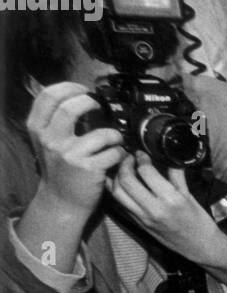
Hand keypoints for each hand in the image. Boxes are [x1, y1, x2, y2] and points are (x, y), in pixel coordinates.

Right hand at [26, 82, 124, 215]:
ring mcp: (69, 154)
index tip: (83, 90)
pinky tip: (118, 156)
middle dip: (90, 102)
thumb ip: (54, 121)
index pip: (49, 96)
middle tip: (99, 107)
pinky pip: (113, 152)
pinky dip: (120, 152)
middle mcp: (50, 139)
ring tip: (115, 138)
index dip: (69, 88)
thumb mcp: (46, 141)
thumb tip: (76, 97)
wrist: (62, 201)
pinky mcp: (88, 168)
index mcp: (37, 128)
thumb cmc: (59, 170)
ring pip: (100, 133)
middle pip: (70, 107)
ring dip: (114, 134)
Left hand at [108, 153, 213, 259]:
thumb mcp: (190, 196)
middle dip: (124, 164)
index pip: (146, 172)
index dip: (141, 158)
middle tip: (129, 158)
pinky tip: (122, 184)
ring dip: (116, 177)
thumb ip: (176, 176)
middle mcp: (154, 209)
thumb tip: (169, 159)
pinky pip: (121, 204)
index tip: (142, 153)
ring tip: (123, 170)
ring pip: (118, 192)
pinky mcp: (140, 224)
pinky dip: (117, 191)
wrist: (201, 248)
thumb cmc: (199, 223)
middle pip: (126, 180)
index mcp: (171, 200)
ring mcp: (144, 218)